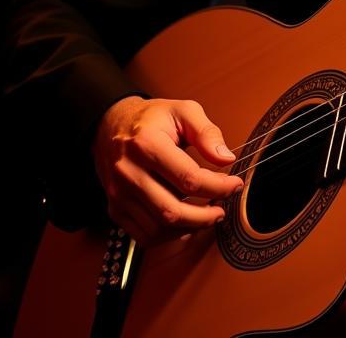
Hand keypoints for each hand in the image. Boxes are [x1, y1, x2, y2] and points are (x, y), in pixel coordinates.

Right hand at [92, 95, 242, 244]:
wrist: (110, 125)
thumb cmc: (150, 118)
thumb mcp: (183, 111)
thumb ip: (207, 133)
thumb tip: (226, 158)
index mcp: (146, 145)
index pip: (188, 179)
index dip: (217, 187)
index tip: (234, 184)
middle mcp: (129, 173)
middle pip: (171, 211)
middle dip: (205, 216)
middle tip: (222, 210)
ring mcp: (119, 194)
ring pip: (158, 228)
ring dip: (189, 227)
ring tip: (207, 215)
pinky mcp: (115, 209)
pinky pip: (144, 235)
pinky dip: (169, 235)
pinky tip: (185, 223)